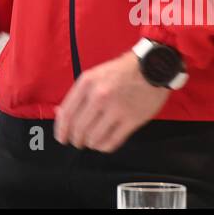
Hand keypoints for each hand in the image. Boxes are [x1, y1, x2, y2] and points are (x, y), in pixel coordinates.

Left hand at [54, 49, 169, 152]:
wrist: (153, 67)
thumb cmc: (122, 71)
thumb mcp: (95, 75)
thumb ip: (78, 94)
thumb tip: (60, 112)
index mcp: (87, 83)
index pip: (67, 113)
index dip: (61, 130)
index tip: (62, 138)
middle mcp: (99, 96)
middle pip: (78, 129)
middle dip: (76, 140)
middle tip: (78, 142)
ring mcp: (115, 109)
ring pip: (93, 138)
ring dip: (90, 144)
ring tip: (92, 142)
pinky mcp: (131, 120)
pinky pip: (111, 142)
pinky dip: (104, 147)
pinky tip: (104, 144)